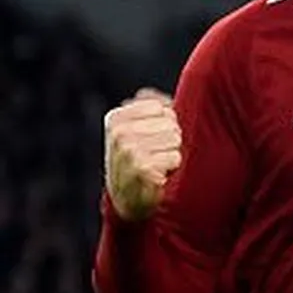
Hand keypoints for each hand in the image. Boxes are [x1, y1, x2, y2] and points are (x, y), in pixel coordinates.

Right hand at [104, 88, 181, 220]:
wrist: (126, 200)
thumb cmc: (138, 160)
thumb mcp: (137, 130)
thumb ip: (148, 108)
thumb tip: (149, 92)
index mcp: (116, 118)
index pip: (164, 109)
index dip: (166, 126)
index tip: (151, 141)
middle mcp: (119, 132)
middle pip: (172, 125)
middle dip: (170, 142)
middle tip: (154, 156)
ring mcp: (128, 150)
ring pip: (175, 141)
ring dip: (171, 156)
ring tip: (156, 165)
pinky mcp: (142, 167)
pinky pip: (175, 158)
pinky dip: (171, 168)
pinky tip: (157, 176)